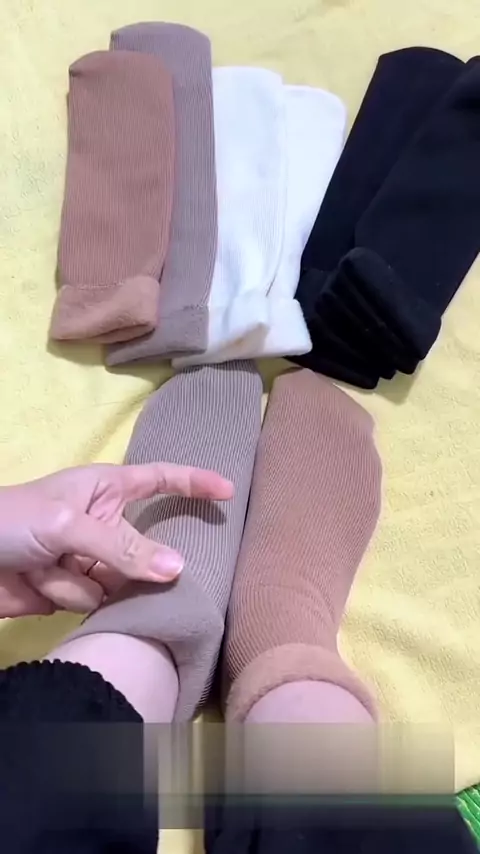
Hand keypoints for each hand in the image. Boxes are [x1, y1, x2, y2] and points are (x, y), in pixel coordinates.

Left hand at [0, 462, 232, 616]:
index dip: (193, 483)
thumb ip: (123, 548)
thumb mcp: (67, 524)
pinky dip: (72, 598)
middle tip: (97, 562)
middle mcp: (103, 524)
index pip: (159, 479)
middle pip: (146, 548)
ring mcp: (89, 560)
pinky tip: (41, 585)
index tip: (228, 491)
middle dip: (130, 563)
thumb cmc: (13, 521)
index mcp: (105, 489)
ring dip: (85, 581)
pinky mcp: (73, 592)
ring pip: (121, 582)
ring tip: (47, 567)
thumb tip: (178, 569)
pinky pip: (98, 603)